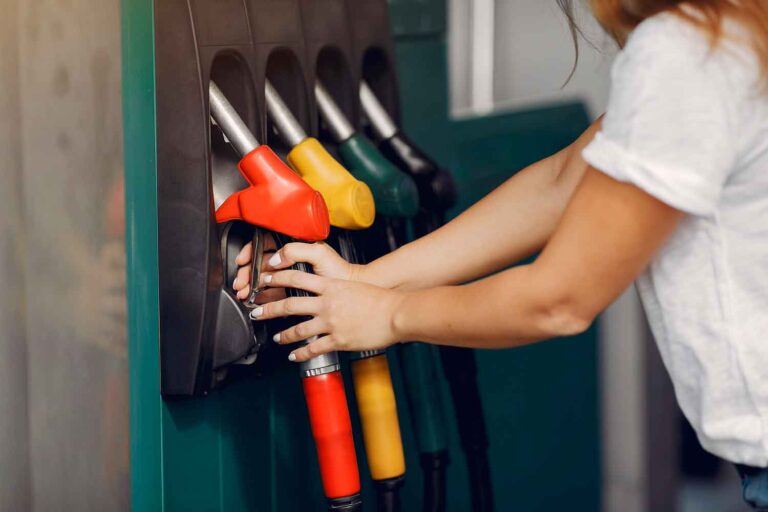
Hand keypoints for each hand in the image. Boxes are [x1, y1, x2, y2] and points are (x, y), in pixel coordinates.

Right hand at [233, 239, 362, 300]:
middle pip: (260, 263)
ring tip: (245, 294)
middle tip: (241, 283)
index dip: (251, 252)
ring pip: (263, 279)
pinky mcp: (292, 291)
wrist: (350, 290)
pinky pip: (272, 293)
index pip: (265, 244)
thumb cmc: (339, 270)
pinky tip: (256, 301)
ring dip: (251, 286)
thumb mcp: (319, 253)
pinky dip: (262, 297)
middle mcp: (290, 260)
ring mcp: (290, 276)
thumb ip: (296, 250)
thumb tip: (275, 258)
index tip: (243, 261)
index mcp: (294, 246)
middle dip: (247, 273)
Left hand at [251, 269, 403, 361]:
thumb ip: (336, 289)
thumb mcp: (353, 286)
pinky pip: (314, 348)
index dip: (277, 278)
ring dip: (284, 335)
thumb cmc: (379, 299)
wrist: (395, 313)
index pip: (296, 278)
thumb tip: (325, 291)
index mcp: (331, 286)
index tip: (266, 280)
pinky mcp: (338, 340)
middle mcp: (327, 304)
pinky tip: (294, 356)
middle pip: (289, 304)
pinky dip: (301, 353)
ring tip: (277, 338)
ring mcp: (331, 323)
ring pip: (298, 329)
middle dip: (269, 309)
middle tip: (256, 311)